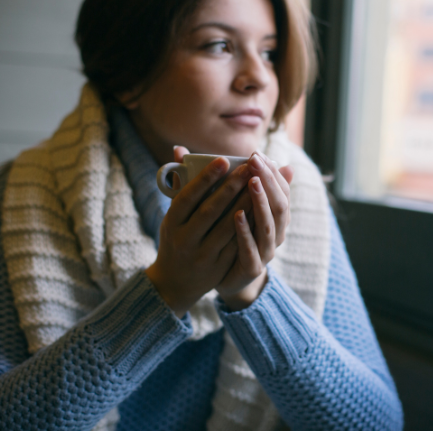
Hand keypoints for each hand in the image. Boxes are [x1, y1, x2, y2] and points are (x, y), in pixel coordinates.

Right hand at [145, 146, 252, 317]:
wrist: (175, 282)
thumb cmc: (177, 237)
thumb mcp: (173, 214)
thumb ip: (180, 184)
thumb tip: (180, 149)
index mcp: (171, 223)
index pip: (187, 196)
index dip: (205, 178)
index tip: (223, 159)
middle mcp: (184, 239)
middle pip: (210, 210)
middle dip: (231, 187)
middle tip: (249, 165)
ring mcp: (201, 255)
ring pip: (227, 227)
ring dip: (245, 205)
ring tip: (260, 183)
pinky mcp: (218, 267)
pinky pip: (237, 245)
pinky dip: (250, 227)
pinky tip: (262, 210)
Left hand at [217, 151, 293, 310]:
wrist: (229, 279)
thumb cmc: (236, 237)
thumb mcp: (244, 208)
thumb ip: (250, 186)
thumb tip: (252, 158)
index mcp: (277, 219)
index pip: (283, 191)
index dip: (272, 173)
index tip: (258, 154)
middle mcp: (277, 233)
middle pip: (280, 205)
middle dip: (268, 181)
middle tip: (254, 160)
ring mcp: (266, 252)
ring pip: (269, 226)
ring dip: (261, 202)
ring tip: (251, 182)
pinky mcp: (252, 268)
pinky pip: (250, 249)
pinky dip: (245, 231)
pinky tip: (236, 214)